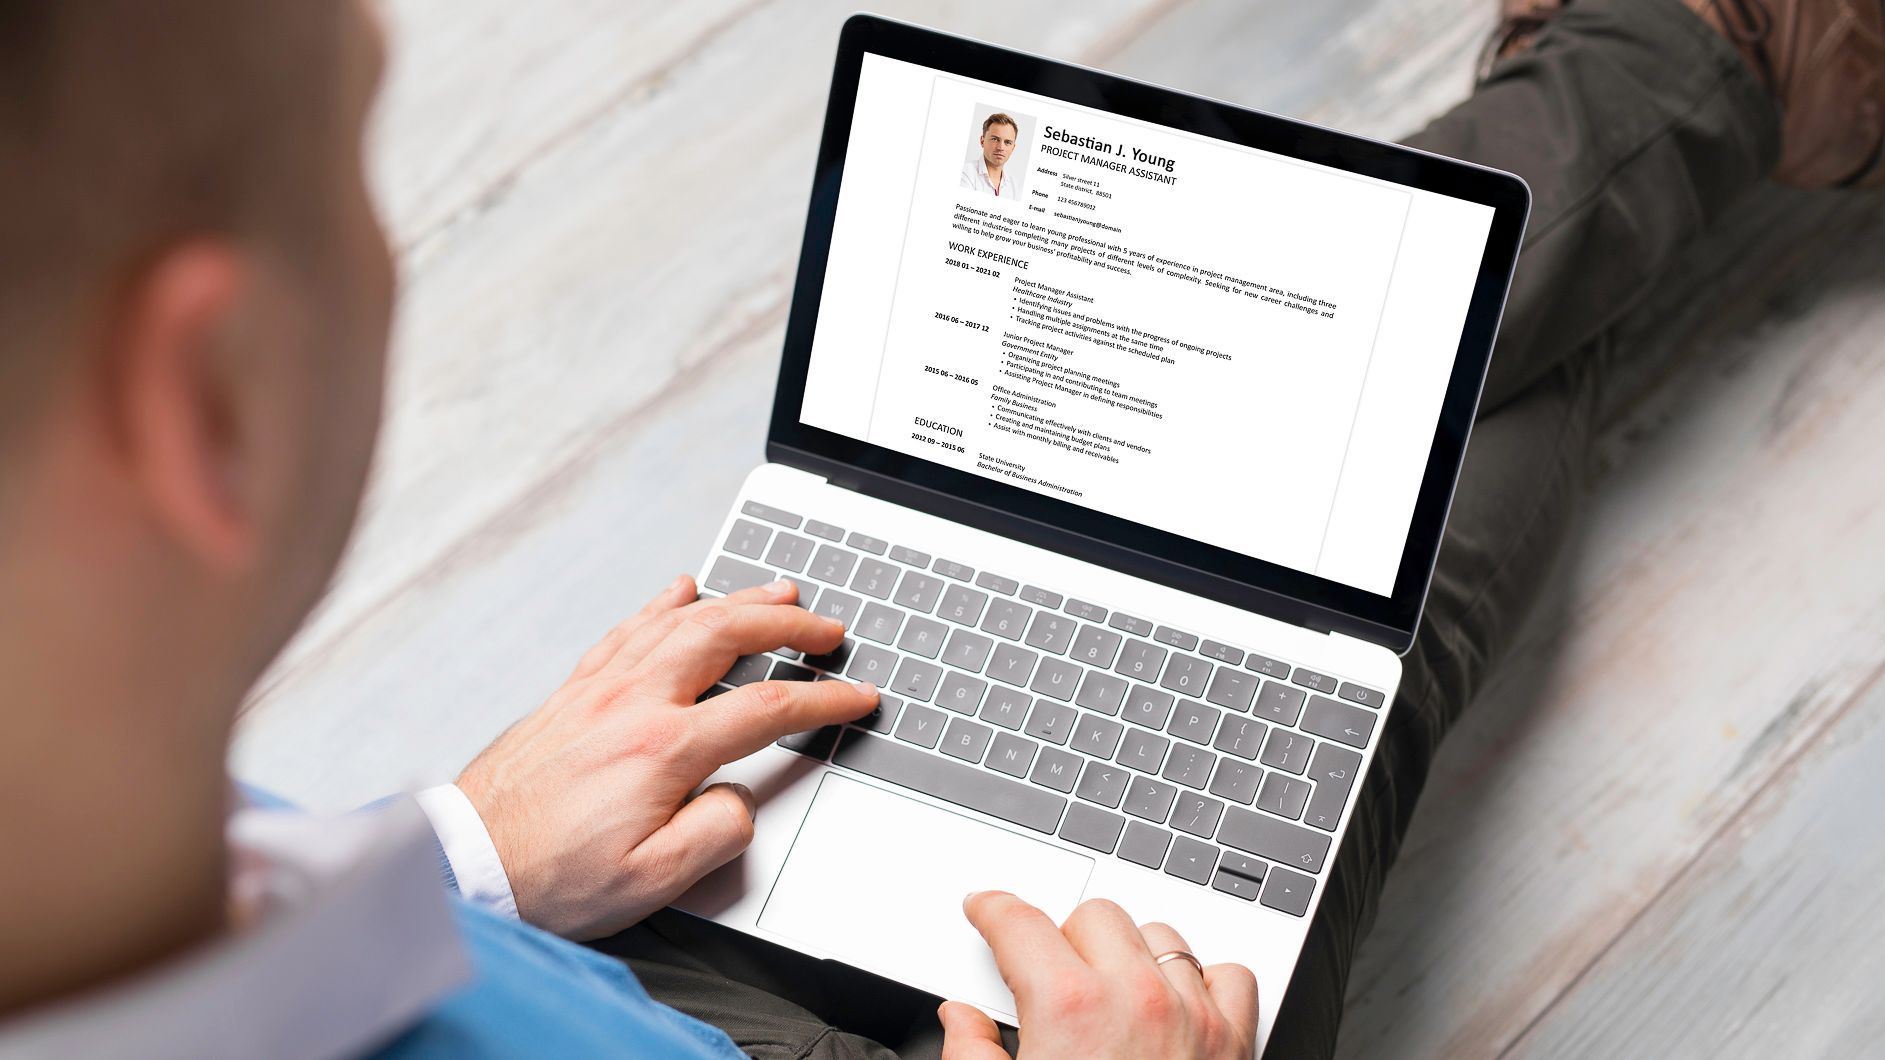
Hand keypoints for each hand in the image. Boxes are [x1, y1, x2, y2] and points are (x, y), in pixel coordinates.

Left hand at [455, 575, 877, 939]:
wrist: (465, 863)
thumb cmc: (548, 878)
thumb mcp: (651, 882)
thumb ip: (714, 834)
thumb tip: (742, 798)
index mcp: (661, 750)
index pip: (765, 709)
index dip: (822, 699)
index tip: (854, 696)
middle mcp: (631, 705)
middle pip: (725, 636)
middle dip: (787, 624)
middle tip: (826, 628)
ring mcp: (598, 692)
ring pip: (679, 622)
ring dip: (735, 601)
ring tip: (776, 594)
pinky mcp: (571, 695)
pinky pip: (626, 630)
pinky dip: (661, 605)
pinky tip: (678, 591)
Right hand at [940, 892, 1257, 1059]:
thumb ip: (972, 1055)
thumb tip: (961, 1023)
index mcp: (1069, 1008)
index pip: (1020, 922)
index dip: (993, 909)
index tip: (987, 910)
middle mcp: (1135, 997)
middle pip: (1094, 916)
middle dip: (1065, 936)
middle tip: (1047, 975)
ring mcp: (1192, 1017)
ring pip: (1160, 936)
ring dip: (1131, 954)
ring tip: (1109, 993)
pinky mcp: (1234, 1044)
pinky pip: (1227, 976)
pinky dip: (1202, 981)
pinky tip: (1177, 1005)